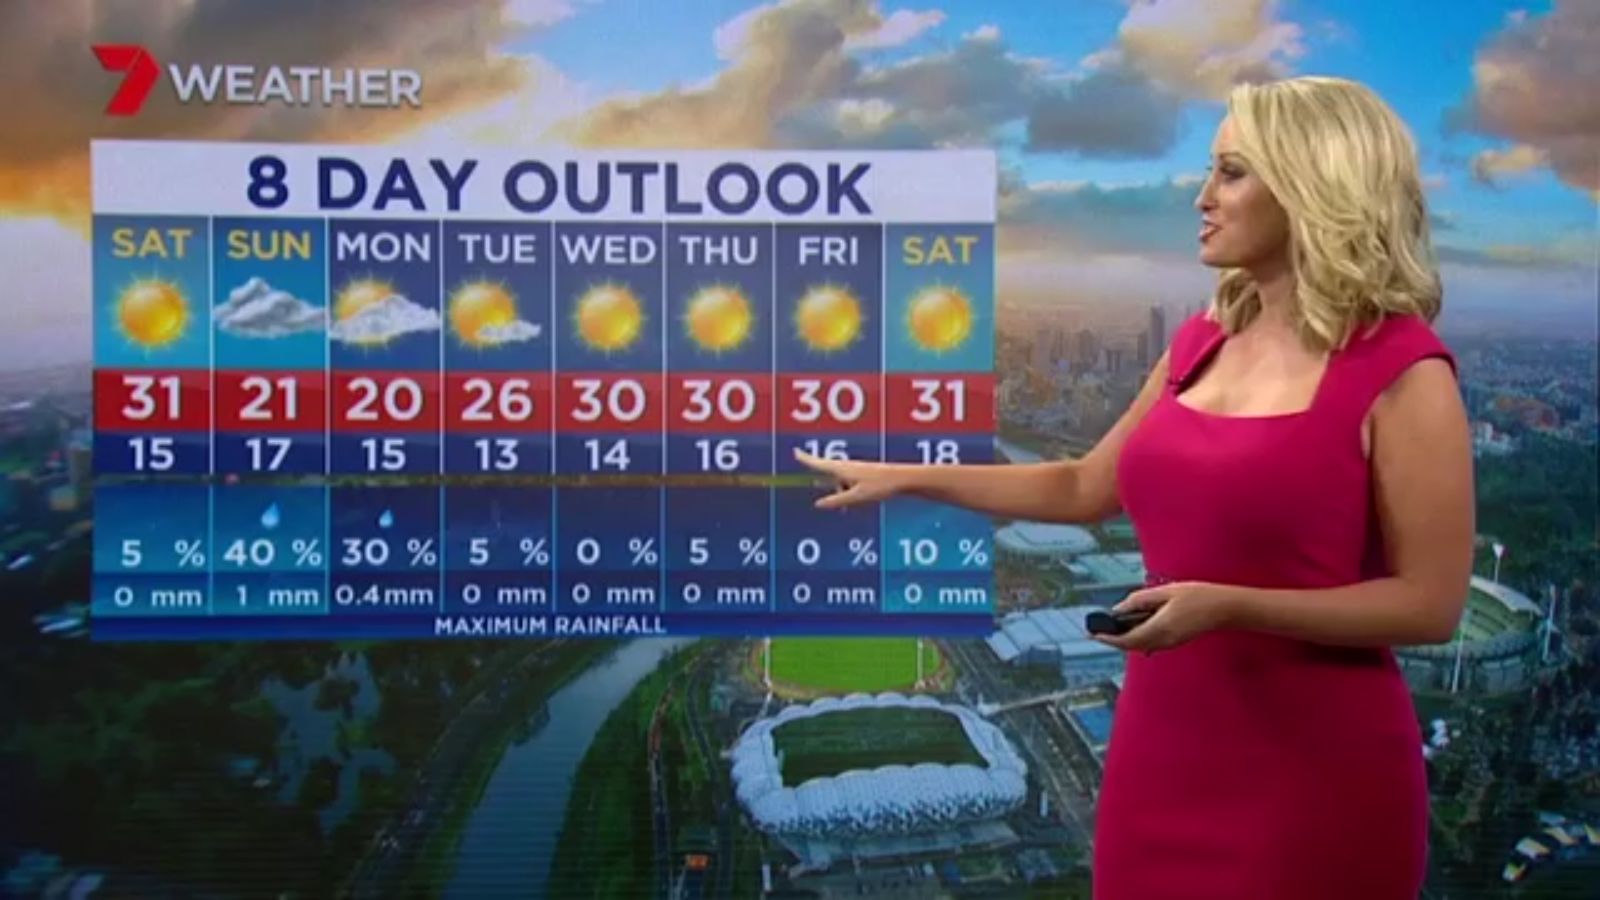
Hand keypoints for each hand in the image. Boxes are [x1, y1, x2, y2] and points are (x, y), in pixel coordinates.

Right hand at [793, 449, 908, 508]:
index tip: (795, 452)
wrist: (902, 479)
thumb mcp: (856, 497)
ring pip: (838, 478)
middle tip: (803, 459)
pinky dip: (844, 489)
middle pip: (827, 469)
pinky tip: (847, 498)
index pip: (819, 464)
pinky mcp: (864, 476)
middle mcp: (848, 467)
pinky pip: (847, 483)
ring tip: (829, 489)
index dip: (806, 459)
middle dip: (817, 468)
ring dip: (834, 485)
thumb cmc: (880, 486)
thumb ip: (837, 501)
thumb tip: (818, 504)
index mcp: (843, 469)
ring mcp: (856, 471)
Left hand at [1093, 581, 1233, 652]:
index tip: (1093, 634)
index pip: (1127, 639)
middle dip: (1113, 639)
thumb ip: (1141, 600)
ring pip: (1140, 646)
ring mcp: (1171, 644)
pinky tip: (1134, 626)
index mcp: (1160, 628)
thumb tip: (1119, 609)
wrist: (1225, 608)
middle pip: (1131, 645)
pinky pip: (1150, 643)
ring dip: (1125, 639)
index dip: (1108, 638)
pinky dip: (1137, 637)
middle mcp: (1164, 640)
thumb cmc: (1198, 596)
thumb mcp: (1166, 592)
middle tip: (1097, 630)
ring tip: (1112, 627)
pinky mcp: (1175, 641)